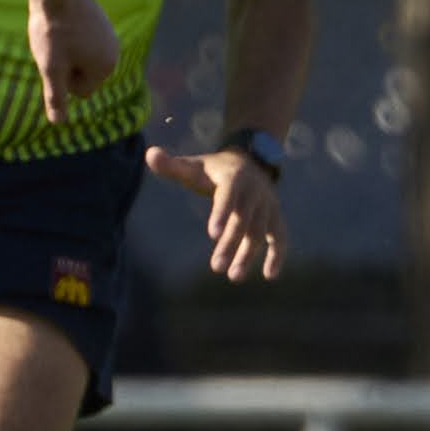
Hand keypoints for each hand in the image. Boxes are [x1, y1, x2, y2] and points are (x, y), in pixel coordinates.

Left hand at [27, 0, 119, 125]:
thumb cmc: (52, 31)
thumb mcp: (50, 68)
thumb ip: (56, 97)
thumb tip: (59, 123)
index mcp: (106, 67)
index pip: (82, 91)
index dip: (64, 78)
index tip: (57, 57)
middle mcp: (115, 53)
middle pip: (84, 74)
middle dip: (68, 65)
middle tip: (56, 45)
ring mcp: (111, 35)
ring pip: (83, 57)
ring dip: (70, 51)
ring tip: (59, 33)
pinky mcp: (103, 22)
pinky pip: (86, 41)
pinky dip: (74, 36)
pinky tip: (64, 22)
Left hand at [147, 143, 287, 281]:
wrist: (250, 163)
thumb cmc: (213, 170)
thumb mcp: (194, 165)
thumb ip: (172, 165)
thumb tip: (150, 154)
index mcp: (234, 177)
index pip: (229, 196)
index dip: (221, 214)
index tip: (212, 235)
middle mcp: (255, 191)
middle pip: (244, 219)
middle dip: (231, 243)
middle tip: (216, 267)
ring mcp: (268, 205)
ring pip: (260, 232)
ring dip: (248, 254)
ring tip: (233, 276)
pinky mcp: (275, 217)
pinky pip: (279, 237)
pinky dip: (278, 255)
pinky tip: (270, 275)